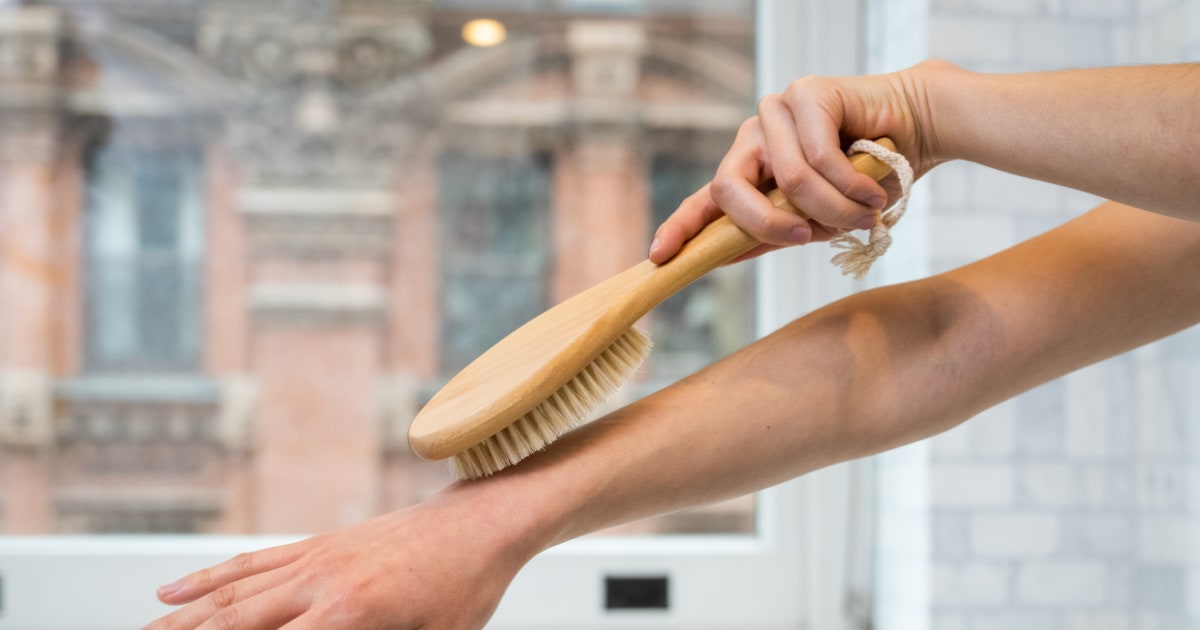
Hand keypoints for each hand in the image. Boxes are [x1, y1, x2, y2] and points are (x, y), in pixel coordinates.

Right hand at [145, 483, 539, 629]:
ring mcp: (316, 558)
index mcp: (351, 615)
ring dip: (178, 618)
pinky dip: (208, 579)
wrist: (485, 520)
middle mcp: (322, 583)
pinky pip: (253, 564)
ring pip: (230, 593)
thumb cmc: (469, 589)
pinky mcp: (320, 544)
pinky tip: (173, 592)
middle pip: (230, 623)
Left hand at [649, 60, 954, 263]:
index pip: (706, 199)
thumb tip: (727, 256)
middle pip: (730, 189)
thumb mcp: (817, 219)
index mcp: (749, 170)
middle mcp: (754, 138)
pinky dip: (850, 184)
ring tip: (864, 213)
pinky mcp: (807, 94)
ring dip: (832, 210)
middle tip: (808, 239)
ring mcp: (777, 112)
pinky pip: (818, 157)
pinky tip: (871, 190)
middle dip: (769, 225)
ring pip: (786, 180)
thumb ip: (776, 232)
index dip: (681, 227)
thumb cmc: (868, 180)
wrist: (918, 134)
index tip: (659, 255)